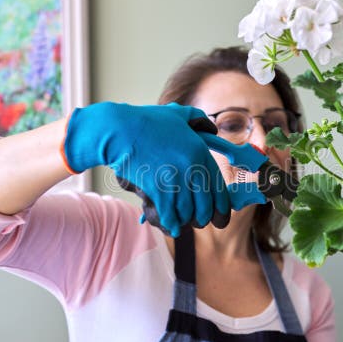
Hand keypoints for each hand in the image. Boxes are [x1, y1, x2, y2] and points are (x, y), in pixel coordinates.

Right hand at [61, 102, 233, 236]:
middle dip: (202, 219)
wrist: (120, 130)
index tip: (220, 219)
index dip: (222, 210)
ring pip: (187, 214)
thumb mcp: (178, 114)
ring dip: (184, 220)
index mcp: (200, 152)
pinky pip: (170, 216)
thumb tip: (213, 128)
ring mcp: (174, 180)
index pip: (219, 190)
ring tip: (181, 219)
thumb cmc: (147, 121)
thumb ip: (199, 119)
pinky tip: (172, 227)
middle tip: (198, 221)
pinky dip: (172, 224)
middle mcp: (191, 168)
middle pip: (205, 207)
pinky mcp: (156, 189)